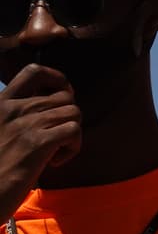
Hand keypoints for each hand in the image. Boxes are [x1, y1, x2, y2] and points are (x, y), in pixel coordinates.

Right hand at [0, 65, 81, 217]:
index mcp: (2, 103)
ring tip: (53, 152)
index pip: (34, 72)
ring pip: (73, 112)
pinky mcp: (37, 143)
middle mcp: (13, 109)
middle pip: (65, 97)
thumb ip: (18, 116)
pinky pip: (74, 130)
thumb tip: (49, 107)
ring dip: (71, 134)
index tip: (62, 98)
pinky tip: (54, 161)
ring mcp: (25, 124)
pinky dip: (72, 147)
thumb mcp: (1, 130)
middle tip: (56, 138)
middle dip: (68, 118)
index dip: (58, 80)